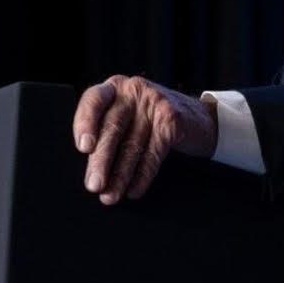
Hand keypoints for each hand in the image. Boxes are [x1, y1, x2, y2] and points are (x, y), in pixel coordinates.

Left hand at [72, 75, 217, 203]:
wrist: (198, 117)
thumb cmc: (152, 120)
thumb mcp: (127, 115)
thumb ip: (107, 131)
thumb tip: (89, 169)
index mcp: (115, 87)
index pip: (94, 101)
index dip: (85, 123)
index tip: (84, 148)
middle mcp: (134, 91)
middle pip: (113, 127)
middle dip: (101, 160)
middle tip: (94, 184)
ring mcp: (154, 103)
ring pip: (132, 144)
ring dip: (120, 175)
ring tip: (111, 195)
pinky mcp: (172, 120)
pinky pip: (153, 153)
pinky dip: (142, 175)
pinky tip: (134, 189)